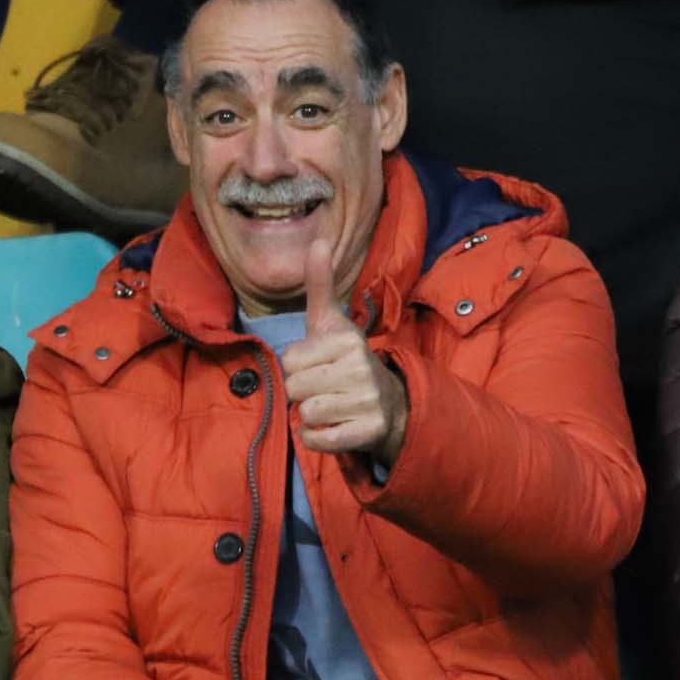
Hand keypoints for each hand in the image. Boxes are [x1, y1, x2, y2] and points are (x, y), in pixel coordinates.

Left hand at [278, 241, 407, 465]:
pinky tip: (335, 427)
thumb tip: (318, 241)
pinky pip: (318, 439)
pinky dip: (318, 438)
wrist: (390, 405)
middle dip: (303, 392)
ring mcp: (367, 400)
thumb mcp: (332, 323)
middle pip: (293, 388)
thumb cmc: (347, 362)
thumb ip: (321, 285)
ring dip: (312, 416)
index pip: (289, 360)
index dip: (297, 366)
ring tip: (333, 406)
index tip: (320, 366)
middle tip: (327, 388)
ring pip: (306, 413)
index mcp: (347, 340)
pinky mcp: (369, 430)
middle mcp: (360, 367)